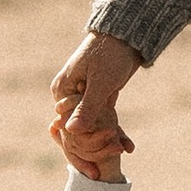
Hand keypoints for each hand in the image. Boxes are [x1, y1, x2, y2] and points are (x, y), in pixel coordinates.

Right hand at [50, 30, 139, 173]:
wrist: (127, 35)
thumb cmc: (111, 54)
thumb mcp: (101, 83)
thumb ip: (87, 108)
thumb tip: (71, 132)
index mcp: (62, 89)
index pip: (66, 124)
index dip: (82, 142)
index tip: (99, 151)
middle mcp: (69, 94)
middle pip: (78, 128)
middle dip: (97, 145)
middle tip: (115, 156)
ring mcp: (83, 95)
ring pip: (93, 126)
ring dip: (109, 139)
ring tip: (124, 150)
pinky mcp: (98, 95)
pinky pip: (103, 118)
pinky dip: (115, 131)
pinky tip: (128, 145)